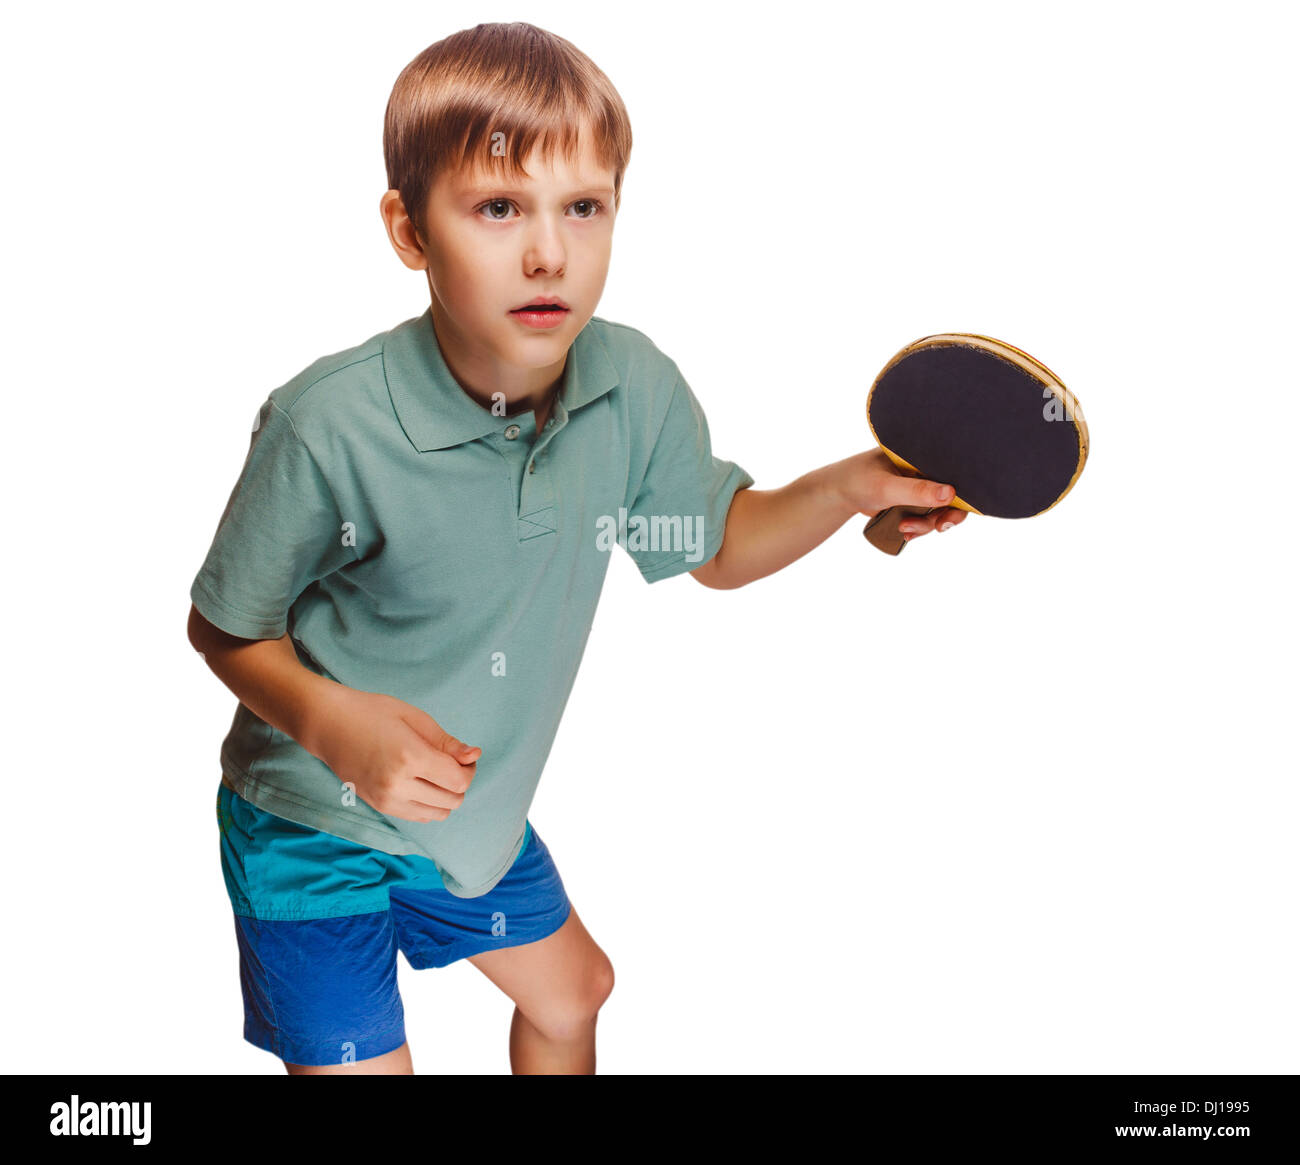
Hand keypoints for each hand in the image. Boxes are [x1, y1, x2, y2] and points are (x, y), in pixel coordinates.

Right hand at [309, 687, 479, 822]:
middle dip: (460, 784)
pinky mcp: (379, 806)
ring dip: (446, 797)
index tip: (465, 757)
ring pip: (436, 814)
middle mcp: (398, 784)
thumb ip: (446, 741)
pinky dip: (428, 805)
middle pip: (452, 800)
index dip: (469, 770)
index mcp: (410, 757)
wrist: (328, 724)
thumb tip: (474, 756)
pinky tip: (422, 784)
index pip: (458, 780)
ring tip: (436, 774)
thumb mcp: (414, 718)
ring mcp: (386, 799)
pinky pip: (417, 817)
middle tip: (453, 763)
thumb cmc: (372, 713)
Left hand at [836, 448, 968, 541]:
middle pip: (951, 494)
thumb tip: (951, 494)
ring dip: (926, 524)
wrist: (835, 494)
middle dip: (945, 515)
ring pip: (938, 509)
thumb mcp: (887, 486)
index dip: (962, 494)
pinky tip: (905, 532)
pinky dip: (918, 527)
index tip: (951, 514)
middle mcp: (924, 467)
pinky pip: (925, 516)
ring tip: (905, 529)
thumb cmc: (857, 480)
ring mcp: (918, 484)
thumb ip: (916, 491)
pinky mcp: (911, 499)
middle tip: (939, 527)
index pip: (954, 470)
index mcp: (922, 453)